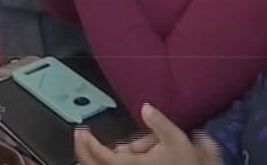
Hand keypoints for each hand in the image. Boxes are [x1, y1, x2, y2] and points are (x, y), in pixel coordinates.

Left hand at [74, 103, 220, 164]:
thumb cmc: (185, 164)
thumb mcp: (176, 140)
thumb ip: (160, 122)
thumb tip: (146, 107)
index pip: (101, 156)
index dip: (88, 144)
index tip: (81, 131)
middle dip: (84, 150)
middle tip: (80, 136)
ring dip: (98, 156)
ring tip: (105, 143)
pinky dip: (108, 161)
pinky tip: (121, 153)